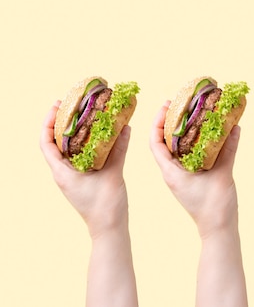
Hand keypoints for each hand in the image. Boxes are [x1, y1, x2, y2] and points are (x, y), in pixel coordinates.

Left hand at [40, 101, 131, 238]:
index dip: (48, 122)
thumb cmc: (106, 206)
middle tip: (72, 105)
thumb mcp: (113, 174)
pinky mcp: (84, 179)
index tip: (57, 106)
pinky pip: (82, 156)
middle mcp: (64, 173)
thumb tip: (125, 127)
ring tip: (85, 116)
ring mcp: (73, 176)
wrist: (109, 228)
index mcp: (62, 172)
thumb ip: (119, 150)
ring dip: (75, 132)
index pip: (46, 142)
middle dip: (62, 123)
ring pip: (69, 149)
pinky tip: (100, 136)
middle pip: (56, 142)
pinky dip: (88, 144)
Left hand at [149, 101, 240, 238]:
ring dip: (181, 131)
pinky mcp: (193, 178)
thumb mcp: (222, 175)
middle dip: (170, 121)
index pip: (156, 143)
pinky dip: (195, 142)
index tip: (165, 105)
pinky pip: (190, 156)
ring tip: (191, 113)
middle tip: (179, 103)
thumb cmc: (215, 206)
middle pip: (165, 142)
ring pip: (177, 148)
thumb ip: (229, 151)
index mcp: (172, 172)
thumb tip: (235, 127)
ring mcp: (182, 176)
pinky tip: (206, 132)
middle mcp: (174, 172)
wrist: (219, 229)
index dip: (157, 122)